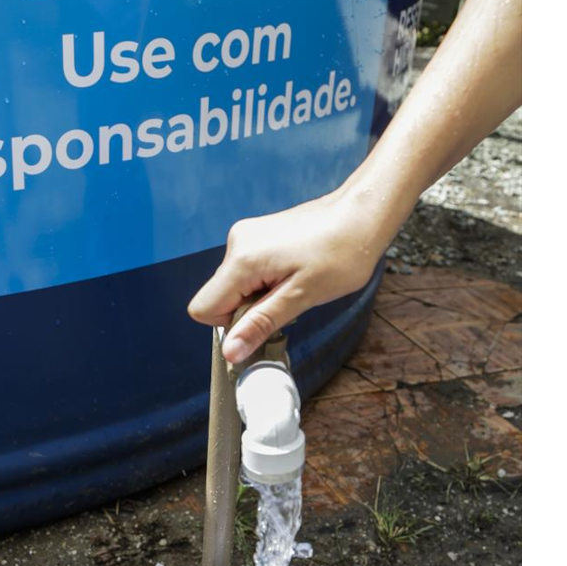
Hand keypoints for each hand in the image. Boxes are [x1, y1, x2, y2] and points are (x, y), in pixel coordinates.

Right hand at [187, 187, 398, 362]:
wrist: (362, 214)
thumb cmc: (342, 252)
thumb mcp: (303, 296)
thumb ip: (261, 323)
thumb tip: (230, 351)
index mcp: (243, 259)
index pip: (204, 308)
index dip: (231, 325)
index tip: (265, 320)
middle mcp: (237, 243)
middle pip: (220, 297)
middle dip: (249, 309)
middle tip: (290, 299)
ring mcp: (246, 236)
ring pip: (235, 285)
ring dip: (261, 295)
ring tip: (297, 283)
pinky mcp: (257, 236)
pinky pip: (248, 271)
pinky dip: (266, 281)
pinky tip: (295, 273)